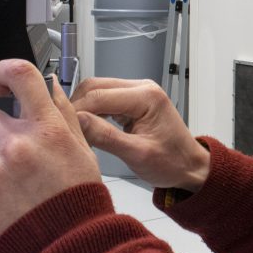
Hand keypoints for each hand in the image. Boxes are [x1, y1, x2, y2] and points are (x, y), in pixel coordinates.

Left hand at [0, 59, 103, 252]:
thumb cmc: (76, 206)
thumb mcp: (82, 153)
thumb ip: (62, 116)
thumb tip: (48, 87)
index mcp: (48, 130)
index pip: (20, 75)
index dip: (4, 70)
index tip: (0, 80)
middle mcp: (17, 145)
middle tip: (12, 157)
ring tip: (1, 181)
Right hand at [70, 78, 209, 192]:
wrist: (189, 166)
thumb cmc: (172, 162)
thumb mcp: (137, 154)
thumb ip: (106, 136)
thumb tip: (78, 122)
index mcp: (147, 97)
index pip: (99, 96)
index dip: (76, 110)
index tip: (62, 126)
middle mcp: (142, 88)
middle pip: (95, 86)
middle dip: (77, 106)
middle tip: (65, 127)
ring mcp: (137, 93)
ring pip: (97, 90)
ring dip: (83, 108)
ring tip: (74, 129)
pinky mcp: (133, 101)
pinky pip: (105, 99)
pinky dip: (93, 111)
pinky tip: (87, 127)